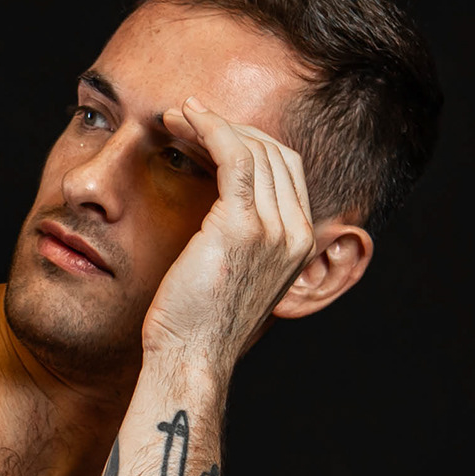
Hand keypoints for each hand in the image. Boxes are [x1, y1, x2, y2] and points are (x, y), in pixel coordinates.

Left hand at [139, 104, 316, 368]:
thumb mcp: (231, 278)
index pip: (284, 171)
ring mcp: (274, 228)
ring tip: (175, 116)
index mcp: (299, 245)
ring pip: (253, 148)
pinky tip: (182, 119)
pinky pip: (233, 156)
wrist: (189, 359)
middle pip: (274, 153)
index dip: (247, 144)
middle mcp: (295, 233)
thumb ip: (241, 243)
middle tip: (186, 118)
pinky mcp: (242, 225)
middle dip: (230, 128)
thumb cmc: (196, 326)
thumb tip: (217, 211)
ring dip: (212, 123)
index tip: (205, 135)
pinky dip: (209, 129)